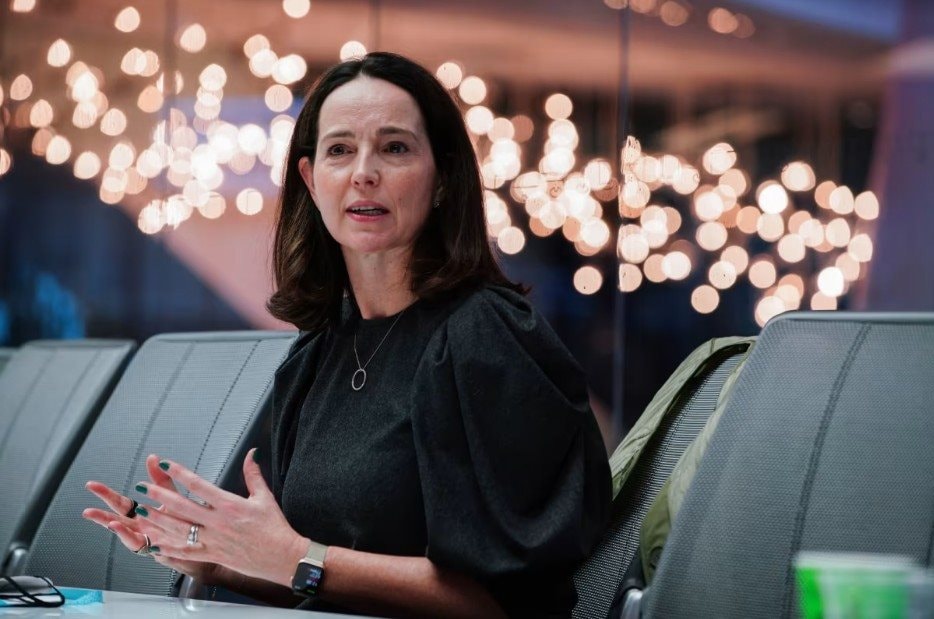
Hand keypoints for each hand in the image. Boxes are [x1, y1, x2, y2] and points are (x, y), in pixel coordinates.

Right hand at [83, 454, 220, 584]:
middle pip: (117, 517)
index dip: (106, 494)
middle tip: (87, 508)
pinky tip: (118, 527)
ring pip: (123, 532)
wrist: (202, 543)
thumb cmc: (185, 521)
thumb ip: (161, 479)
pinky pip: (138, 544)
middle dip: (100, 510)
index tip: (92, 486)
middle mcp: (141, 527)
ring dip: (108, 524)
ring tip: (98, 516)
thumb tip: (153, 457)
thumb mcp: (172, 496)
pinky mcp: (155, 549)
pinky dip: (126, 535)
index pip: (121, 503)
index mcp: (143, 514)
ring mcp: (147, 538)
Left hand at [131, 449, 308, 588]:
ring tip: (142, 512)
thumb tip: (251, 454)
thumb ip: (253, 474)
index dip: (180, 473)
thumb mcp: (264, 497)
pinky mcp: (213, 555)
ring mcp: (214, 540)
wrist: (282, 557)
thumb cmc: (274, 528)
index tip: (166, 464)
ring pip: (179, 529)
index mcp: (230, 505)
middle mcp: (218, 522)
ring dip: (158, 520)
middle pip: (183, 507)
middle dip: (160, 496)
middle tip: (144, 487)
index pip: (199, 485)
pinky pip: (186, 552)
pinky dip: (169, 548)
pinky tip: (155, 544)